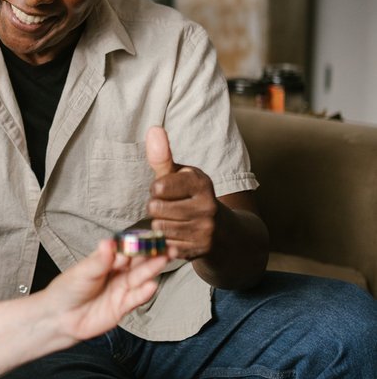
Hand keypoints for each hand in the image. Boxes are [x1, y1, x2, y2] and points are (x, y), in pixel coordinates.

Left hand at [44, 240, 166, 340]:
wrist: (60, 317)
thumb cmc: (68, 289)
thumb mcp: (83, 272)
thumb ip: (99, 260)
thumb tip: (109, 242)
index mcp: (107, 260)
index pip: (126, 249)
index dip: (139, 242)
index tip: (152, 235)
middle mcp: (117, 274)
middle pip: (138, 262)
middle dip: (153, 254)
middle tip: (167, 246)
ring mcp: (121, 290)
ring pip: (140, 278)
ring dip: (153, 269)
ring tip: (165, 259)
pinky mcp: (122, 307)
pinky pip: (136, 298)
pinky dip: (144, 292)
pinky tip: (152, 285)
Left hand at [145, 126, 219, 259]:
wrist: (224, 231)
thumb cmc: (192, 196)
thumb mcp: (179, 175)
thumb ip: (162, 155)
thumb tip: (153, 129)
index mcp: (202, 181)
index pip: (158, 186)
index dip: (157, 189)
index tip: (167, 189)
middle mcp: (208, 205)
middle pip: (155, 208)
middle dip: (157, 208)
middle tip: (171, 207)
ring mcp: (206, 229)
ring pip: (159, 227)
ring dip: (160, 224)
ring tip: (175, 219)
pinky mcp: (200, 250)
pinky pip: (165, 245)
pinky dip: (167, 241)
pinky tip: (179, 235)